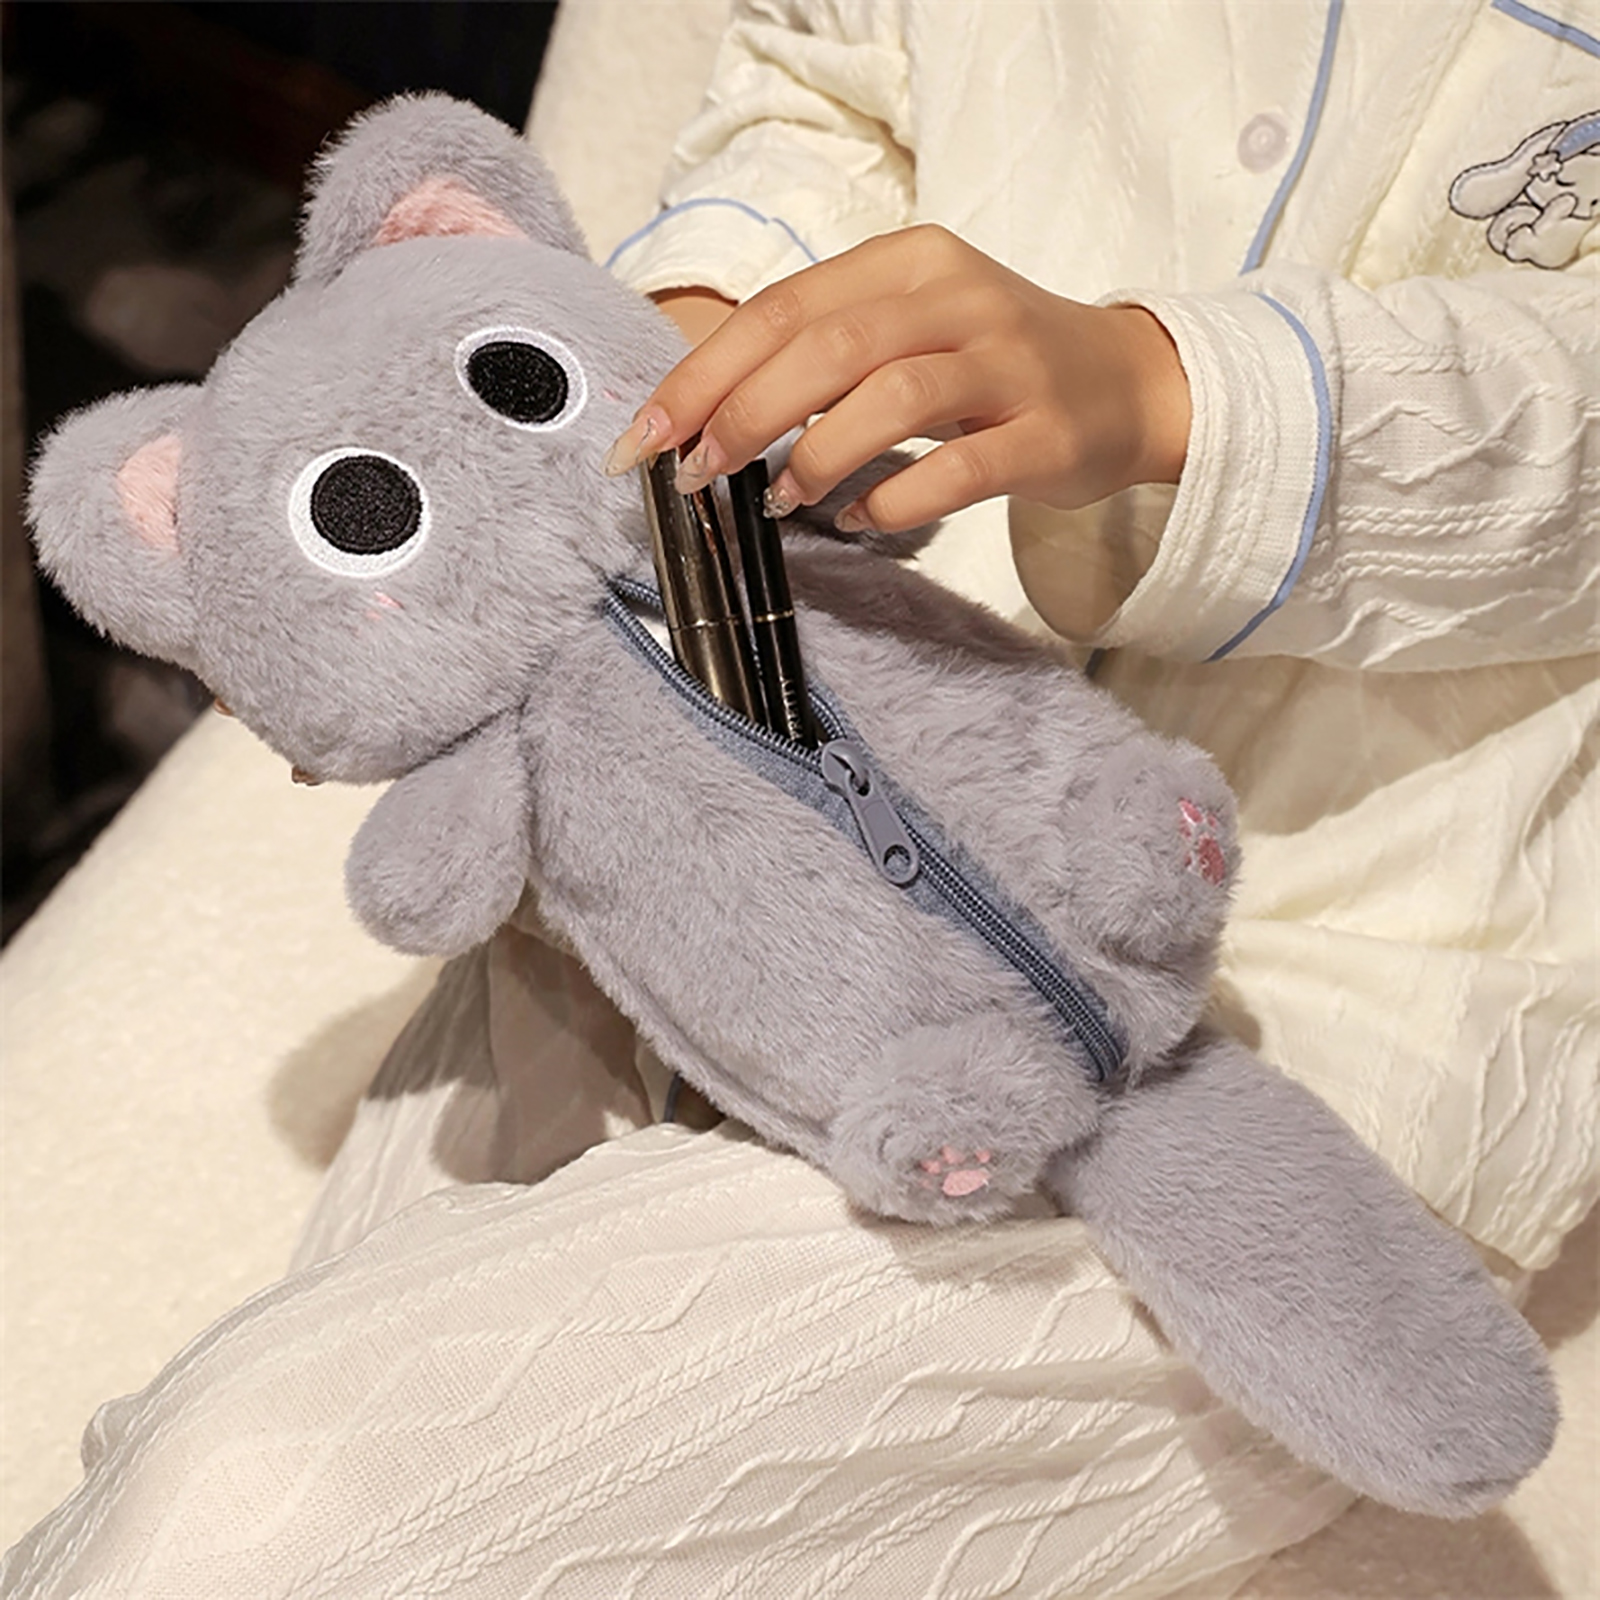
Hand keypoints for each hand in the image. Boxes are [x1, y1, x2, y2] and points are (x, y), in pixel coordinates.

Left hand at [604, 225, 1189, 536]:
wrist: (1128, 384)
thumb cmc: (991, 365)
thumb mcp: (907, 328)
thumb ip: (821, 356)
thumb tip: (706, 420)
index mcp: (907, 262)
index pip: (781, 308)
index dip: (702, 375)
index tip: (645, 437)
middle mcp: (957, 298)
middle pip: (828, 346)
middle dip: (743, 414)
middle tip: (700, 473)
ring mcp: (1008, 365)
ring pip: (892, 397)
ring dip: (817, 456)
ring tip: (784, 501)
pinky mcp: (1045, 434)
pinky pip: (956, 471)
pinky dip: (893, 501)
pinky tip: (859, 520)